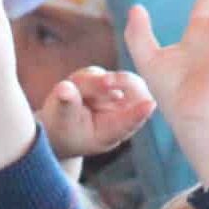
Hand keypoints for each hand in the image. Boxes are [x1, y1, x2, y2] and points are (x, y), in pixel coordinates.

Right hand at [38, 66, 154, 159]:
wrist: (58, 126)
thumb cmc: (61, 127)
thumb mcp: (60, 118)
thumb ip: (66, 102)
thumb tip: (64, 88)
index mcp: (109, 134)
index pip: (126, 123)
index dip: (137, 113)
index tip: (149, 104)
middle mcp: (120, 118)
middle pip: (136, 94)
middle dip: (122, 82)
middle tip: (106, 80)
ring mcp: (118, 102)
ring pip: (119, 80)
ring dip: (95, 81)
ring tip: (73, 91)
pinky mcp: (112, 87)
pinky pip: (106, 75)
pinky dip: (91, 77)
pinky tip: (78, 88)